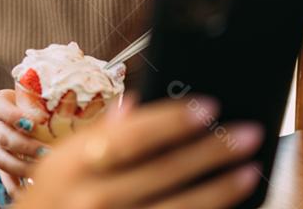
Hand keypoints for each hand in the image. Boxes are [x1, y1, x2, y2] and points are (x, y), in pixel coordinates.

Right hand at [0, 90, 46, 197]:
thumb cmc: (18, 106)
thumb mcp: (25, 97)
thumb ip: (40, 102)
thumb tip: (73, 106)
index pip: (0, 107)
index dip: (16, 115)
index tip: (40, 120)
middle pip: (2, 136)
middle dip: (25, 145)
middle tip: (47, 151)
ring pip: (1, 159)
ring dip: (22, 167)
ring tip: (43, 170)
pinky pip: (3, 178)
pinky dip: (15, 187)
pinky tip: (29, 191)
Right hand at [16, 96, 264, 208]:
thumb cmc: (53, 199)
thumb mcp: (62, 163)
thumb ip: (99, 135)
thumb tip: (136, 102)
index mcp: (72, 166)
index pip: (129, 136)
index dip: (172, 120)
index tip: (208, 106)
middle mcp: (92, 199)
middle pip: (163, 172)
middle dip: (211, 151)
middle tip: (247, 133)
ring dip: (220, 190)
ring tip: (250, 171)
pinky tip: (226, 206)